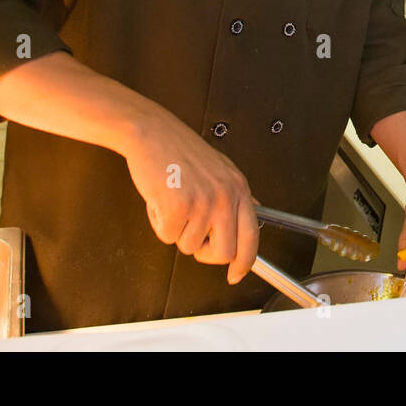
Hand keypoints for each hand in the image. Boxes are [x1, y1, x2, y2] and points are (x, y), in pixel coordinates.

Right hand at [123, 116, 260, 285]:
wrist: (152, 132)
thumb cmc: (180, 150)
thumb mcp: (221, 169)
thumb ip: (236, 194)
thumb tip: (254, 213)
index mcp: (238, 188)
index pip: (251, 236)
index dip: (244, 262)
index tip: (236, 274)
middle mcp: (225, 196)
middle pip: (224, 253)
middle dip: (205, 252)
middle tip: (191, 233)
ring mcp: (203, 202)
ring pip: (190, 246)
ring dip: (177, 231)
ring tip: (173, 202)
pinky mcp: (177, 207)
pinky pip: (167, 237)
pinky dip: (159, 224)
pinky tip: (160, 200)